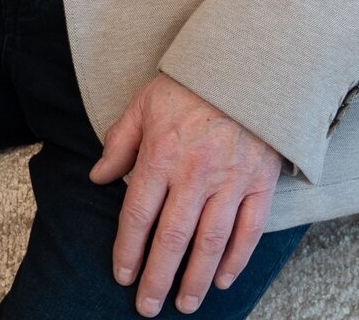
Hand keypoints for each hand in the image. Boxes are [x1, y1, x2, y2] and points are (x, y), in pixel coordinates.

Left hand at [90, 73, 281, 315]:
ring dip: (195, 279)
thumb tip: (97, 177)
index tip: (122, 275)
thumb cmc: (191, 82)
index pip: (138, 215)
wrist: (248, 62)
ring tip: (184, 304)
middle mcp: (195, 173)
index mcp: (161, 154)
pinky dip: (236, 260)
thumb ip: (119, 143)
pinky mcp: (261, 182)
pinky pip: (248, 230)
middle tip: (148, 306)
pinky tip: (222, 280)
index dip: (127, 250)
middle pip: (171, 239)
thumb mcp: (145, 104)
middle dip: (157, 278)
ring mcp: (231, 180)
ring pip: (210, 243)